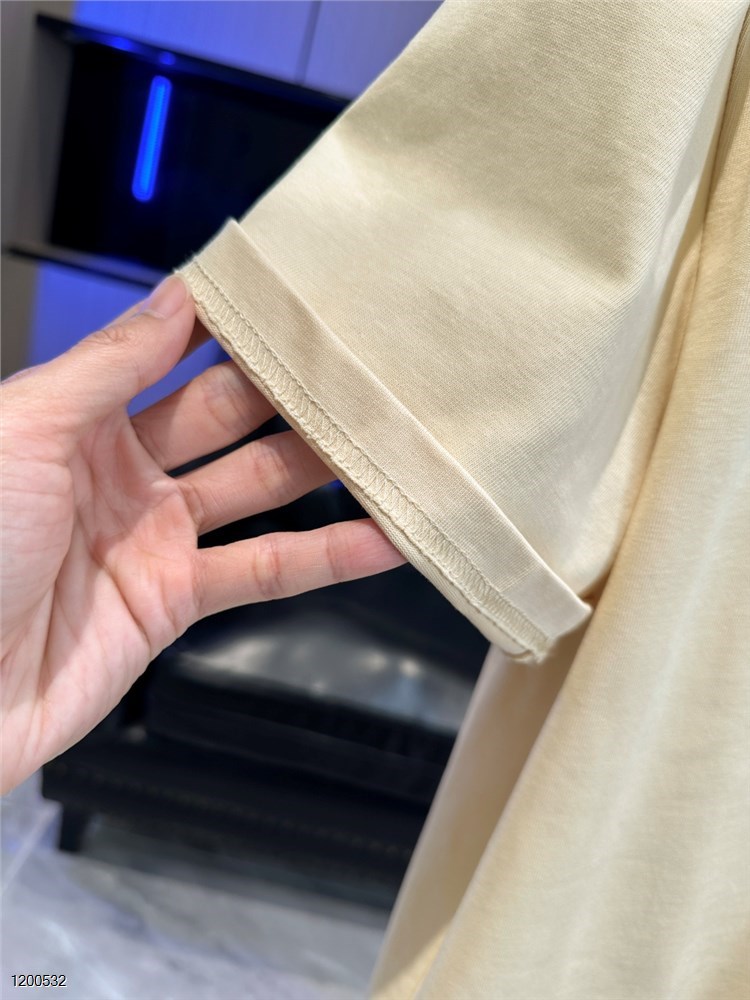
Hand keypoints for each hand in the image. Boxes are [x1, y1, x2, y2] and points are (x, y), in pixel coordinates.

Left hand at [0, 275, 404, 792]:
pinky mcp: (175, 601)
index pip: (171, 354)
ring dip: (321, 467)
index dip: (228, 326)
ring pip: (257, 489)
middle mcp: (122, 471)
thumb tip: (175, 299)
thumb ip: (109, 365)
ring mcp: (153, 537)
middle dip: (289, 391)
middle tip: (357, 365)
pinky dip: (327, 558)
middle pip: (227, 418)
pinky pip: (262, 570)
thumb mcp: (24, 429)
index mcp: (78, 417)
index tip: (292, 297)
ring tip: (387, 438)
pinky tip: (380, 538)